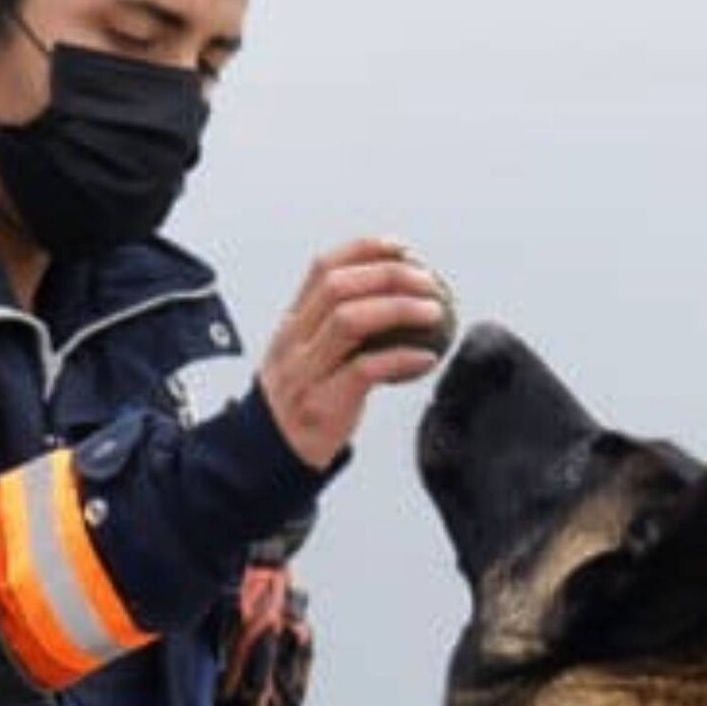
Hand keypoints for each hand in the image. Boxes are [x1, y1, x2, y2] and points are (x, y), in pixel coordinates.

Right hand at [255, 239, 449, 470]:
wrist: (271, 456)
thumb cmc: (303, 404)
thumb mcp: (308, 357)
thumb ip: (338, 331)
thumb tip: (397, 303)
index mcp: (292, 323)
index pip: (324, 268)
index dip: (365, 250)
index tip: (403, 249)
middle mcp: (294, 340)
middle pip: (338, 287)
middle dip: (388, 275)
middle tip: (429, 281)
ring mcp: (305, 371)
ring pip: (349, 321)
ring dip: (398, 309)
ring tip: (434, 313)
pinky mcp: (321, 403)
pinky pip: (365, 370)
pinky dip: (401, 359)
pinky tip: (426, 359)